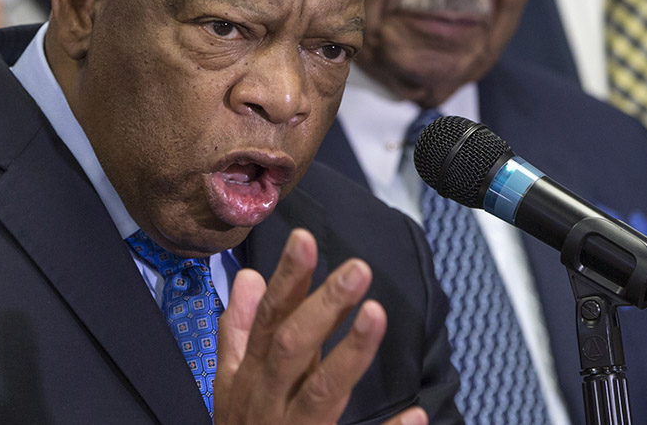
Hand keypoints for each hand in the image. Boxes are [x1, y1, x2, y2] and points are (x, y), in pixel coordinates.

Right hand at [213, 228, 427, 424]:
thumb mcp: (229, 384)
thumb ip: (239, 332)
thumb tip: (246, 278)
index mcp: (251, 379)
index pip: (268, 320)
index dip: (285, 280)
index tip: (305, 240)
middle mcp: (269, 403)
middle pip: (292, 348)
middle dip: (322, 307)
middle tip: (357, 269)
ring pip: (321, 392)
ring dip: (349, 354)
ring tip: (377, 314)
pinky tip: (416, 415)